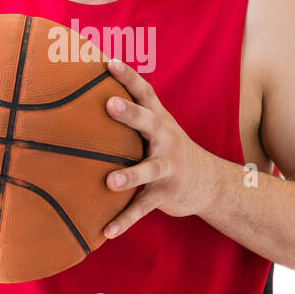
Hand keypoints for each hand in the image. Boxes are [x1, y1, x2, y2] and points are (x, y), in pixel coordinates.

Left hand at [101, 57, 217, 237]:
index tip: (108, 61)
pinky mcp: (164, 194)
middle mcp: (164, 139)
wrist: (208, 182)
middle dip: (130, 114)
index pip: (144, 91)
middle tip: (109, 103)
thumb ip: (130, 110)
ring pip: (147, 170)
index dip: (127, 76)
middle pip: (148, 123)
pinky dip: (125, 220)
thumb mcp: (156, 125)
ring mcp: (166, 168)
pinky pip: (142, 208)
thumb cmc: (167, 148)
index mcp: (159, 119)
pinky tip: (106, 231)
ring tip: (110, 181)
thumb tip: (86, 88)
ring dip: (129, 175)